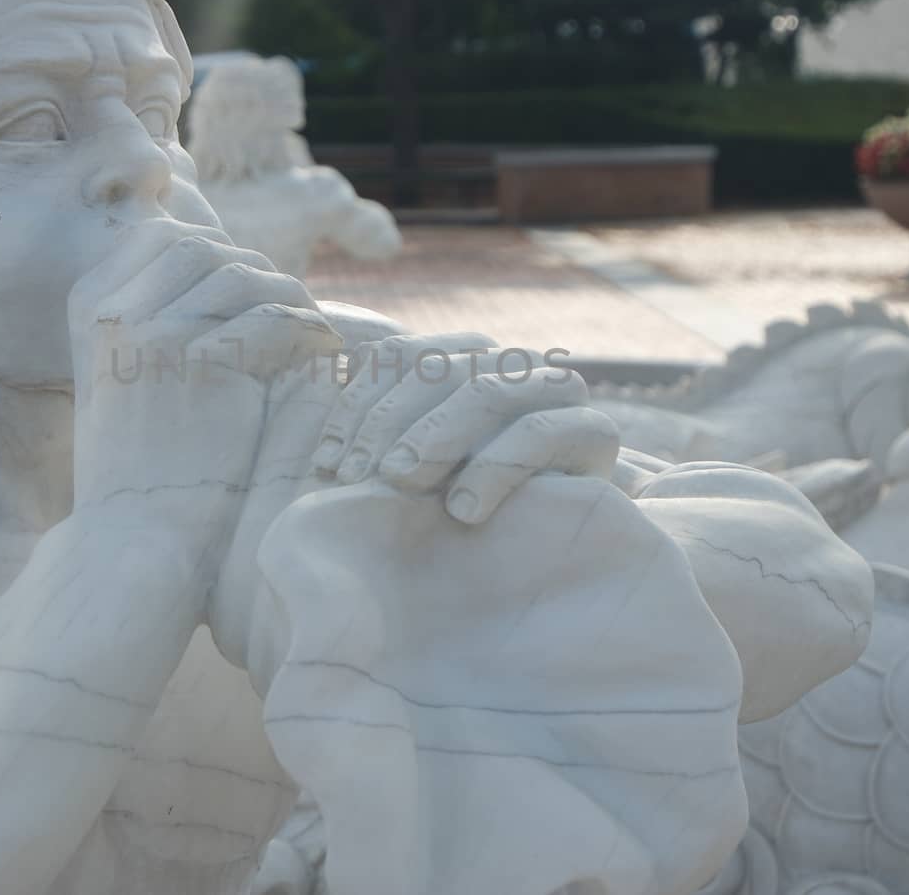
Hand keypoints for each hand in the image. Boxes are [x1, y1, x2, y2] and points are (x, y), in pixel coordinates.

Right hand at [68, 218, 341, 561]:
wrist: (133, 539)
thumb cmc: (137, 467)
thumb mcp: (119, 376)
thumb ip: (148, 319)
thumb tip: (217, 266)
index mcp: (89, 306)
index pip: (159, 234)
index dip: (212, 248)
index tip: (243, 281)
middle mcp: (115, 307)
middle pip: (205, 247)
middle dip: (253, 269)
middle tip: (288, 306)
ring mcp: (157, 329)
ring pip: (245, 275)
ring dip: (290, 297)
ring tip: (312, 330)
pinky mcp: (205, 360)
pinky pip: (275, 316)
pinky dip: (309, 330)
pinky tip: (324, 352)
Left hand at [310, 335, 619, 522]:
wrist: (557, 551)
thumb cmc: (460, 515)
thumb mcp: (410, 477)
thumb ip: (373, 446)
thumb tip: (314, 447)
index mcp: (459, 361)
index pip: (399, 356)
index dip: (355, 405)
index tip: (326, 464)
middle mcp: (507, 364)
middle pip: (439, 368)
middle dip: (387, 423)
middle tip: (353, 478)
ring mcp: (554, 391)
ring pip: (488, 390)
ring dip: (436, 436)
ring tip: (398, 484)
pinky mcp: (594, 432)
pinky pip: (542, 432)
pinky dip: (494, 467)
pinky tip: (460, 511)